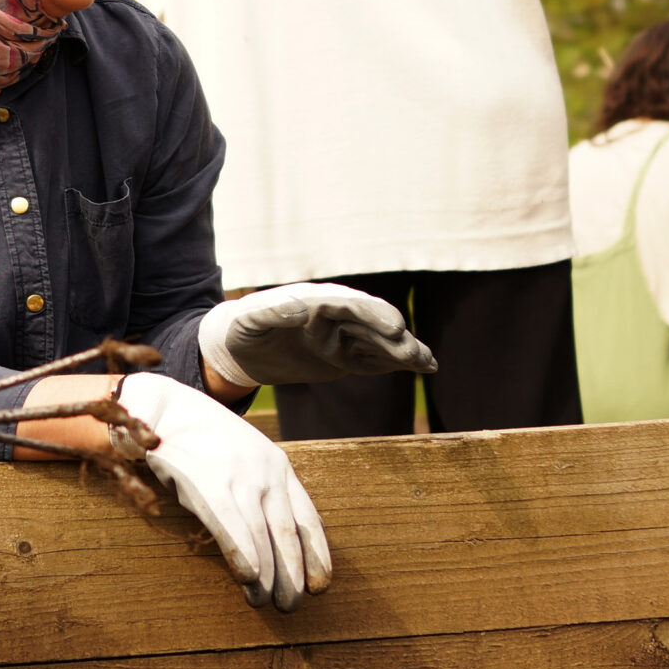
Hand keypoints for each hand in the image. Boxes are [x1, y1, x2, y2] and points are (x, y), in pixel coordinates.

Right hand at [117, 374, 329, 610]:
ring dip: (267, 577)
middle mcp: (267, 474)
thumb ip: (263, 489)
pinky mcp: (208, 486)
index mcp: (280, 467)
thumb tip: (273, 538)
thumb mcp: (246, 456)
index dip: (317, 556)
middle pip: (288, 536)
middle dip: (293, 576)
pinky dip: (244, 556)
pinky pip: (232, 529)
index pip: (309, 519)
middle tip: (290, 606)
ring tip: (264, 602)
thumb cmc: (205, 440)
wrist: (166, 409)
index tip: (321, 587)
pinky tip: (248, 578)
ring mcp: (239, 479)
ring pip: (263, 539)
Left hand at [198, 282, 436, 389]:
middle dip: (394, 336)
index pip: (350, 305)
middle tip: (414, 350)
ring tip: (428, 362)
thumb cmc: (242, 327)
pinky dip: (396, 363)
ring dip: (403, 351)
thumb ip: (270, 313)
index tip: (394, 327)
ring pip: (378, 342)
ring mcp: (342, 336)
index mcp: (315, 301)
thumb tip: (297, 309)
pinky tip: (422, 367)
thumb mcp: (248, 321)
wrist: (240, 346)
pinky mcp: (344, 357)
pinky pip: (373, 360)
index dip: (373, 315)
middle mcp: (334, 316)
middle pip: (370, 323)